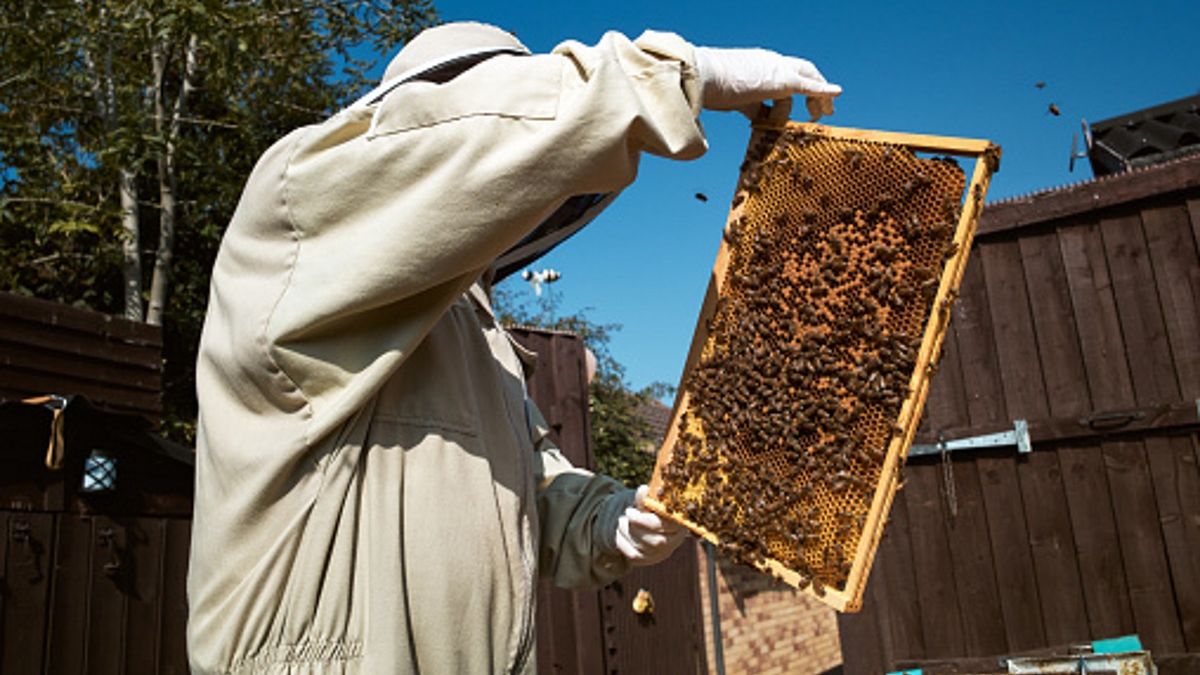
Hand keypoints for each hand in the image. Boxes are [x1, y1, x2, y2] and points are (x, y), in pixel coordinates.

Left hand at [615, 485, 686, 565]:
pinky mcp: (649, 559)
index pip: (666, 528)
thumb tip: (643, 490)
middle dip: (635, 528)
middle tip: (626, 515)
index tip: (629, 511)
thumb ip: (647, 497)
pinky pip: (634, 556)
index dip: (645, 521)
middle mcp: (674, 541)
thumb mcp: (649, 499)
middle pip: (656, 541)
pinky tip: (619, 533)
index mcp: (679, 523)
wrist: (644, 520)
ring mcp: (662, 552)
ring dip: (627, 533)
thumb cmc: (650, 507)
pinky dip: (623, 543)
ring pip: (643, 548)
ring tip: (621, 521)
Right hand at [694, 46, 840, 119]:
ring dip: (814, 100)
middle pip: (802, 70)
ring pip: (804, 83)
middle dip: (814, 88)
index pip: (780, 73)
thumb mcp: (729, 98)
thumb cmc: (705, 88)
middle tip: (822, 108)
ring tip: (819, 116)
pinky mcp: (781, 82)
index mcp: (756, 64)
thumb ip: (744, 106)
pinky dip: (823, 90)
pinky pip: (808, 86)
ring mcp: (777, 70)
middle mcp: (770, 62)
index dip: (792, 88)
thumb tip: (749, 121)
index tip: (795, 103)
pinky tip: (836, 94)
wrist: (701, 77)